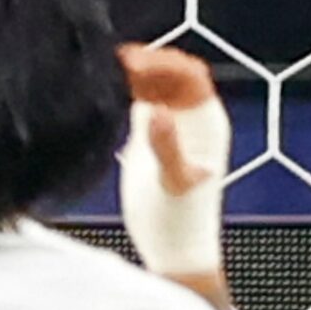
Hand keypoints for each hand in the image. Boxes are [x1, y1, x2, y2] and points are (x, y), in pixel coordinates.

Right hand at [115, 41, 229, 280]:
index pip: (190, 76)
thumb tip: (158, 111)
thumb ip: (166, 147)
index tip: (131, 62)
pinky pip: (143, 101)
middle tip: (114, 60)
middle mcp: (193, 119)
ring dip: (134, 73)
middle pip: (173, 73)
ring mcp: (172, 126)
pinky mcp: (151, 137)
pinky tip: (103, 86)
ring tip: (104, 67)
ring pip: (157, 84)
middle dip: (148, 61)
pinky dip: (126, 89)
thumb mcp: (172, 183)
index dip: (164, 63)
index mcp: (206, 123)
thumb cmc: (179, 221)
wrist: (174, 249)